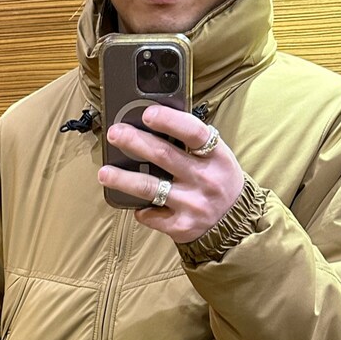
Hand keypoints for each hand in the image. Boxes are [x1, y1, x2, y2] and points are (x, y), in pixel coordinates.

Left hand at [98, 107, 244, 242]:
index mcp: (216, 156)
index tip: (147, 114)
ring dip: (123, 179)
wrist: (236, 224)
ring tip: (104, 172)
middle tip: (114, 134)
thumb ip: (192, 144)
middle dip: (134, 142)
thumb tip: (154, 124)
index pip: (193, 132)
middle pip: (163, 156)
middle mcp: (205, 179)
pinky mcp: (181, 226)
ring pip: (149, 188)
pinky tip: (136, 204)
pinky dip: (140, 209)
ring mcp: (192, 204)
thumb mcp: (217, 158)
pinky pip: (151, 215)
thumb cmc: (220, 182)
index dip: (169, 121)